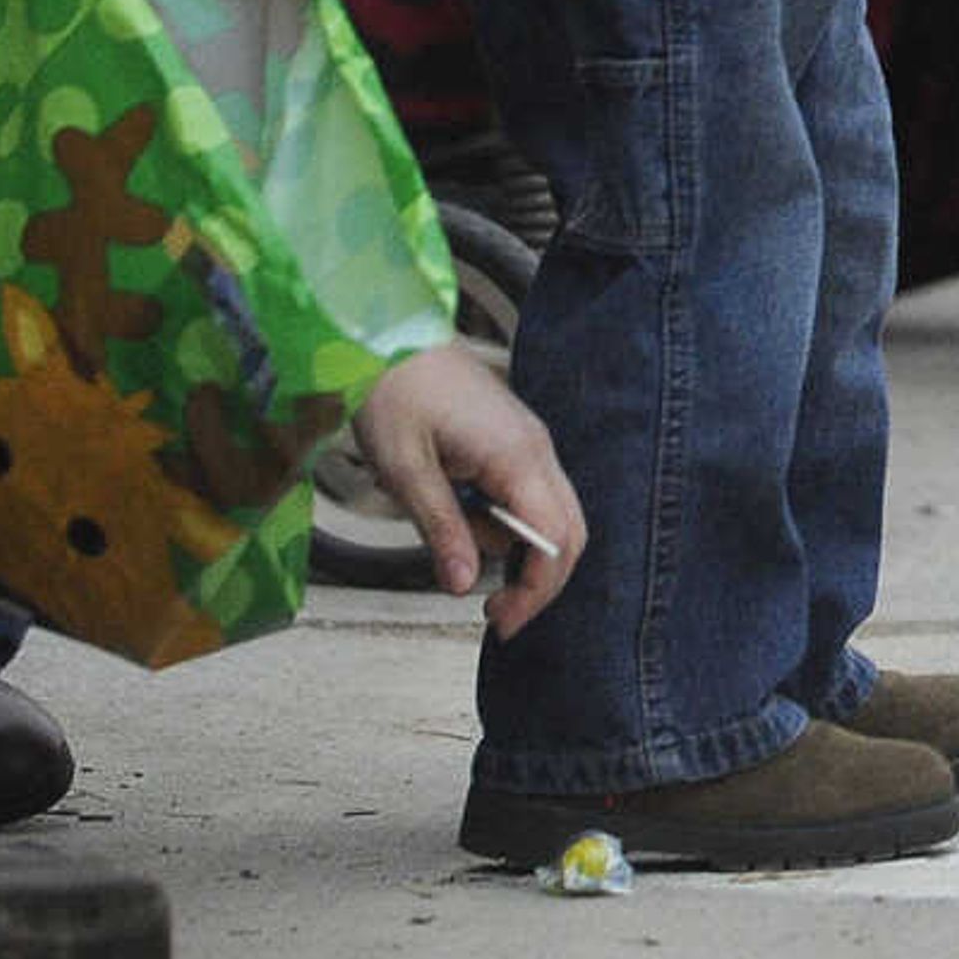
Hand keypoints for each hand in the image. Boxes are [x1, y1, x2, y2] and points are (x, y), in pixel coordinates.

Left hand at [351, 342, 583, 638]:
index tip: (501, 622)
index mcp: (516, 455)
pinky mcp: (515, 441)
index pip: (554, 539)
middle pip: (569, 531)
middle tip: (496, 613)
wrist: (388, 336)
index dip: (535, 590)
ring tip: (457, 544)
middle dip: (539, 580)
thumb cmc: (394, 392)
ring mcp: (529, 443)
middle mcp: (536, 449)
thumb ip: (441, 528)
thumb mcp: (406, 469)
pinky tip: (465, 517)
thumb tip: (464, 586)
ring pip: (553, 515)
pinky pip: (531, 495)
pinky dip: (507, 523)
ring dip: (517, 548)